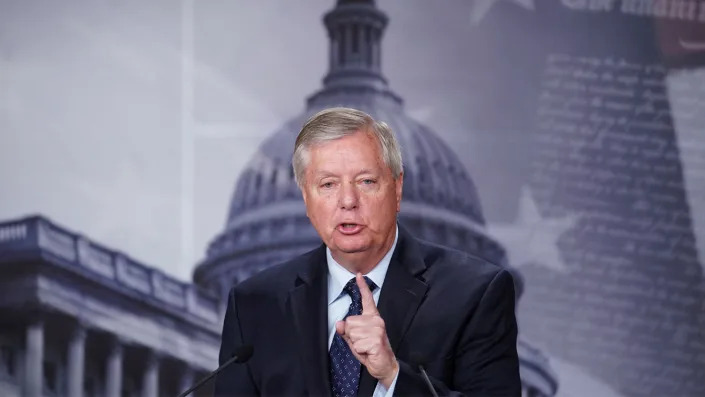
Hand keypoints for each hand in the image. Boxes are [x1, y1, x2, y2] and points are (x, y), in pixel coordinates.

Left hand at [336, 273, 398, 387]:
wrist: (384, 366)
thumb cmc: (370, 352)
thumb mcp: (355, 340)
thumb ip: (347, 331)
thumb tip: (339, 323)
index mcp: (372, 318)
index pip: (367, 300)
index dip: (362, 287)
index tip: (358, 275)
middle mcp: (376, 320)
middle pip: (350, 322)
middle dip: (351, 335)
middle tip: (363, 342)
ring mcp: (378, 329)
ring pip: (352, 333)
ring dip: (356, 343)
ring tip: (366, 347)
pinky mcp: (377, 339)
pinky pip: (357, 343)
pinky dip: (360, 350)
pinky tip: (369, 351)